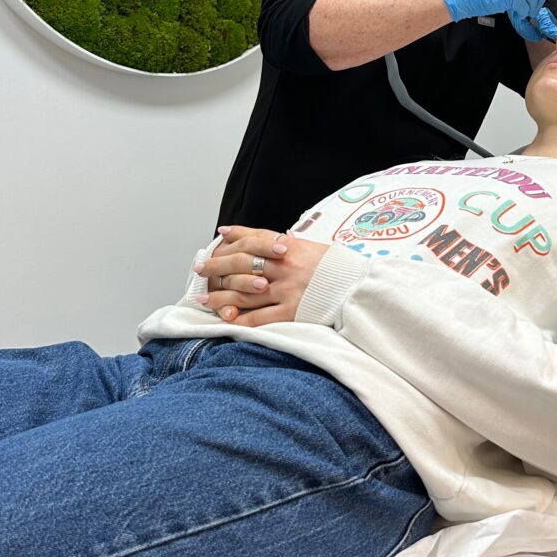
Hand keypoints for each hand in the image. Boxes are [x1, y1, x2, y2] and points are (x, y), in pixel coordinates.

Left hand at [194, 226, 326, 326]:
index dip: (227, 246)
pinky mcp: (291, 312)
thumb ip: (278, 240)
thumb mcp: (307, 245)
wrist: (357, 288)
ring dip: (220, 297)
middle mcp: (283, 266)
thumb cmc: (332, 267)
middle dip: (216, 268)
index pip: (249, 242)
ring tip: (204, 299)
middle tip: (199, 271)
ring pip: (244, 293)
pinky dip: (241, 320)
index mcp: (288, 247)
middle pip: (240, 266)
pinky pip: (259, 318)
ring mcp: (286, 290)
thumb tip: (252, 235)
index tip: (210, 249)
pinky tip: (227, 320)